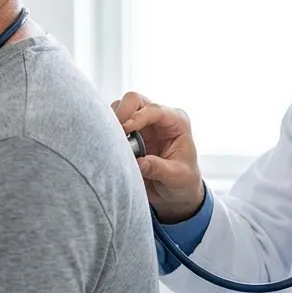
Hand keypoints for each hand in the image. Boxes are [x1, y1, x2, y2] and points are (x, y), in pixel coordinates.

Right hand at [112, 92, 205, 222]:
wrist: (176, 192)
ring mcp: (142, 123)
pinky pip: (113, 123)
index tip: (126, 130)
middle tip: (114, 133)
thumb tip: (138, 163)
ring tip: (112, 143)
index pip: (155, 109)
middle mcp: (158, 118)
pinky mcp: (129, 133)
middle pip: (134, 100)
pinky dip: (108, 131)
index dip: (138, 117)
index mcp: (176, 122)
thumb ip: (159, 168)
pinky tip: (109, 146)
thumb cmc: (183, 181)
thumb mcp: (176, 177)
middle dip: (122, 113)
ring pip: (120, 108)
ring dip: (113, 122)